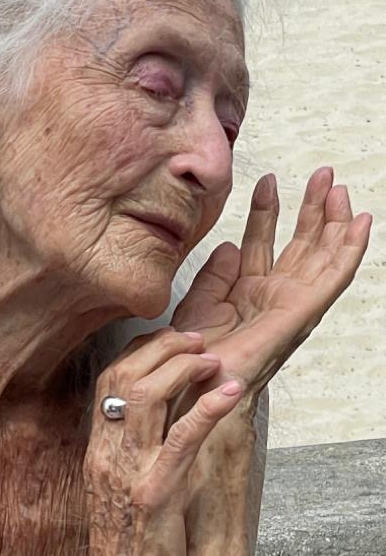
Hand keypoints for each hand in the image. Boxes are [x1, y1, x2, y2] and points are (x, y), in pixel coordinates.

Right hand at [81, 329, 245, 555]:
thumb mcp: (121, 493)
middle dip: (164, 348)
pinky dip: (207, 409)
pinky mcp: (154, 496)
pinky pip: (179, 440)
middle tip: (198, 340)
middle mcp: (105, 456)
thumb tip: (158, 421)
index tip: (173, 340)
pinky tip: (229, 391)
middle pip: (124, 377)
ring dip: (184, 367)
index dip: (141, 351)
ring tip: (214, 359)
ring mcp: (127, 474)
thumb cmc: (130, 551)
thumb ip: (131, 455)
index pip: (109, 381)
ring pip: (146, 397)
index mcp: (97, 453)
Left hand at [170, 168, 371, 415]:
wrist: (198, 380)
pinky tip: (360, 223)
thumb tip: (229, 246)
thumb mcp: (199, 302)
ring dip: (334, 220)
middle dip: (312, 208)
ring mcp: (292, 303)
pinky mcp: (303, 311)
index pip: (262, 243)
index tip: (268, 181)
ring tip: (338, 187)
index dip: (268, 211)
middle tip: (322, 175)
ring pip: (323, 254)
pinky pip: (334, 276)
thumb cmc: (195, 355)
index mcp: (248, 292)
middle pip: (301, 244)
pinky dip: (350, 249)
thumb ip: (215, 273)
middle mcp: (274, 296)